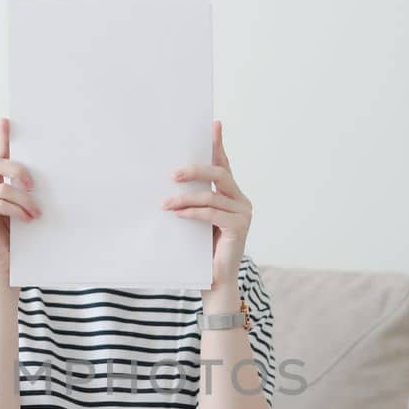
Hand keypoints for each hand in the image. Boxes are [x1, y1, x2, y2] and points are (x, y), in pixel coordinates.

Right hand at [0, 118, 39, 278]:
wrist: (5, 268)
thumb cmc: (15, 239)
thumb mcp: (20, 210)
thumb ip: (21, 192)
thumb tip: (40, 177)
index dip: (1, 138)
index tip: (7, 121)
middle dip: (17, 169)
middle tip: (34, 184)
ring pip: (0, 187)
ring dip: (23, 199)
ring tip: (36, 214)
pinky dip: (17, 210)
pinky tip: (28, 220)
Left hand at [163, 121, 252, 290]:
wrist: (214, 284)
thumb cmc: (201, 252)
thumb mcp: (195, 220)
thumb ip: (192, 201)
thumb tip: (169, 181)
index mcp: (232, 195)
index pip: (223, 165)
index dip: (218, 145)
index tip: (213, 124)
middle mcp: (241, 201)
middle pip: (220, 174)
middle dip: (196, 169)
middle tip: (173, 173)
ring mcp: (243, 214)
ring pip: (212, 196)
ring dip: (185, 198)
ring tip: (165, 203)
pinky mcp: (239, 229)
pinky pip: (212, 214)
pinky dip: (193, 213)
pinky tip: (177, 214)